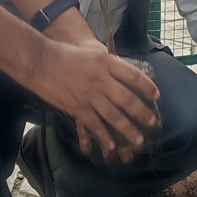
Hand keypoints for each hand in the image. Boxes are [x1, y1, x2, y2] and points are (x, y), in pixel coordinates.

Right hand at [40, 40, 159, 159]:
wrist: (40, 62)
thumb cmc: (65, 54)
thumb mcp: (91, 51)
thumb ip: (108, 62)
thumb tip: (123, 73)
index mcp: (106, 62)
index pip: (133, 76)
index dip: (147, 87)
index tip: (156, 95)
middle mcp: (101, 79)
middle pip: (128, 99)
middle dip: (142, 113)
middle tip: (152, 121)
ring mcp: (90, 95)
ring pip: (115, 116)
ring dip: (129, 129)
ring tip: (138, 139)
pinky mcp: (77, 107)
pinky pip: (95, 125)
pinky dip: (105, 136)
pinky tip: (112, 144)